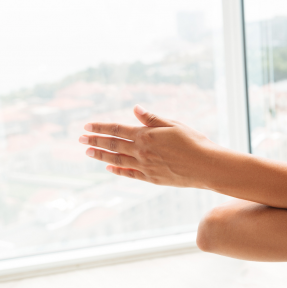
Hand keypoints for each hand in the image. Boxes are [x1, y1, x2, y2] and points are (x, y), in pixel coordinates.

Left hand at [79, 105, 223, 187]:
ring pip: (117, 160)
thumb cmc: (194, 142)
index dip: (101, 127)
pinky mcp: (151, 179)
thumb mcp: (174, 125)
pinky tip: (109, 168)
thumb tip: (134, 109)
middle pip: (113, 144)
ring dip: (101, 155)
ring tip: (88, 152)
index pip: (117, 129)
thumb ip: (152, 119)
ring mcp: (145, 166)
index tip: (87, 125)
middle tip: (80, 138)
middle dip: (95, 140)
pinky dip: (117, 170)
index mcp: (146, 135)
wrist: (207, 166)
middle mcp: (142, 151)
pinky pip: (129, 174)